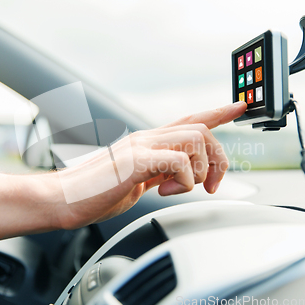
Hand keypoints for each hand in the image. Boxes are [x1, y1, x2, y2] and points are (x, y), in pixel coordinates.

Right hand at [0, 101, 246, 240]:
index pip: (190, 119)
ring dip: (198, 171)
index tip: (241, 105)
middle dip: (218, 159)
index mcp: (149, 141)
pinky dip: (183, 180)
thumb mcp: (139, 181)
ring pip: (195, 140)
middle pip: (201, 129)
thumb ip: (162, 173)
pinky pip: (178, 162)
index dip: (218, 112)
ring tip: (178, 190)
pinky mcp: (135, 160)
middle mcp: (147, 137)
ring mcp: (141, 146)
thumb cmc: (96, 192)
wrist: (63, 199)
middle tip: (211, 186)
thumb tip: (185, 177)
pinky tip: (164, 192)